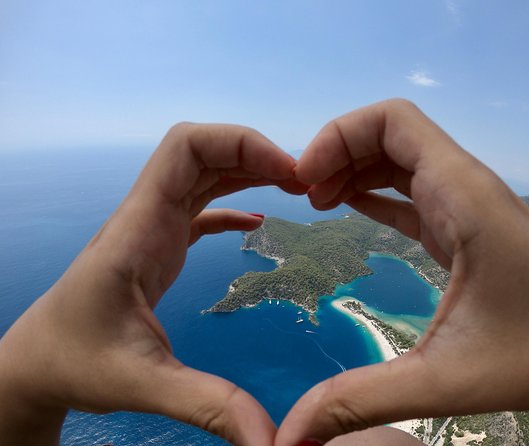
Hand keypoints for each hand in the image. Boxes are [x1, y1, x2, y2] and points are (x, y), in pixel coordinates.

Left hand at [0, 124, 305, 445]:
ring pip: (203, 174)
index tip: (289, 173)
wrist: (36, 364)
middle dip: (254, 153)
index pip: (187, 148)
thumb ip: (209, 405)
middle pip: (202, 150)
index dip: (241, 144)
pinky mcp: (159, 246)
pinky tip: (258, 222)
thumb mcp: (143, 383)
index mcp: (141, 229)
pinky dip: (233, 204)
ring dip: (247, 171)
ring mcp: (152, 229)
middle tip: (304, 183)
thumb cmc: (76, 363)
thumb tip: (272, 440)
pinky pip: (200, 208)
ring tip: (294, 189)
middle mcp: (147, 216)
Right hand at [277, 100, 528, 445]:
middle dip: (338, 151)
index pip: (394, 121)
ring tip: (317, 202)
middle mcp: (467, 188)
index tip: (305, 179)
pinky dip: (374, 189)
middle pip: (390, 133)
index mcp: (464, 198)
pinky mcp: (464, 226)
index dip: (339, 135)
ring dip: (354, 168)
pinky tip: (348, 206)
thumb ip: (360, 400)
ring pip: (400, 157)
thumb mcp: (440, 380)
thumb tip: (291, 435)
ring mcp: (467, 205)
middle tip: (303, 195)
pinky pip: (411, 189)